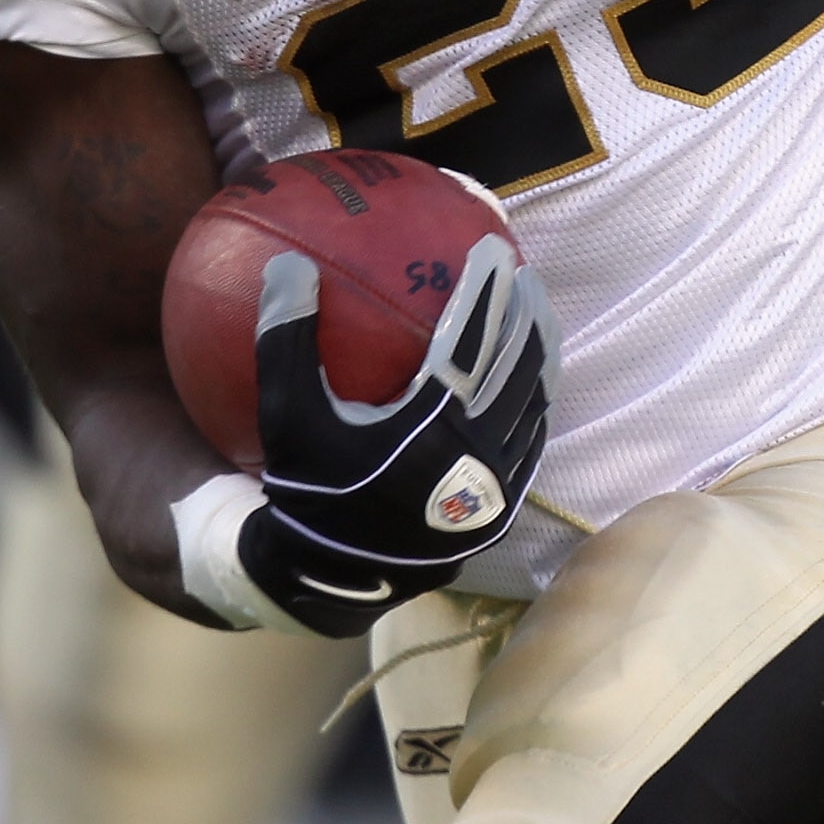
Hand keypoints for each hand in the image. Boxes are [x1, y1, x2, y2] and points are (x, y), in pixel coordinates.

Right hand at [237, 233, 555, 635]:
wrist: (325, 577)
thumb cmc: (303, 487)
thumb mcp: (284, 413)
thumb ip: (286, 338)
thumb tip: (286, 263)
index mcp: (428, 428)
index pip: (471, 342)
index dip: (487, 290)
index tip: (495, 246)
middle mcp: (473, 459)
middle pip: (518, 370)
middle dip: (527, 316)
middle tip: (527, 273)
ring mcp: (493, 490)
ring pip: (534, 408)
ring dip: (539, 357)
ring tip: (538, 317)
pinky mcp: (498, 513)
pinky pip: (530, 444)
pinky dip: (535, 404)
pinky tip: (530, 383)